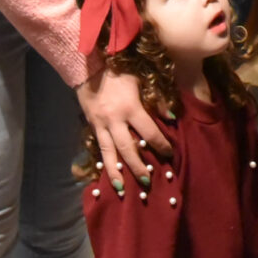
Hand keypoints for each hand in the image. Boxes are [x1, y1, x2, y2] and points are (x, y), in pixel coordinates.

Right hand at [77, 67, 171, 195]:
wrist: (87, 68)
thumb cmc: (117, 73)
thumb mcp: (138, 81)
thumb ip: (156, 99)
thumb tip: (171, 116)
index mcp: (130, 108)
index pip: (149, 132)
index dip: (160, 144)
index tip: (169, 154)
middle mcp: (115, 120)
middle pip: (128, 148)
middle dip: (138, 166)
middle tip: (148, 181)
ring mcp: (101, 125)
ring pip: (110, 153)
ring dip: (117, 172)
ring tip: (123, 189)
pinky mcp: (92, 126)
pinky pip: (99, 148)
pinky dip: (105, 163)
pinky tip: (108, 175)